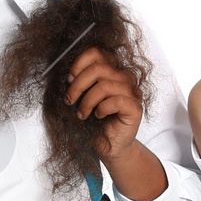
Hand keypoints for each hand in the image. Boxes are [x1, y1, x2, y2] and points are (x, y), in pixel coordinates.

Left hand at [66, 46, 142, 162]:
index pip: (96, 53)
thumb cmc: (96, 124)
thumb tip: (66, 74)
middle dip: (78, 85)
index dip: (79, 63)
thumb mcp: (82, 98)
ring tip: (82, 114)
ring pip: (105, 85)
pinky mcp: (135, 108)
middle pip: (98, 68)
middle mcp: (124, 78)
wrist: (109, 147)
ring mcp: (132, 92)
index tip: (69, 79)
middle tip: (69, 100)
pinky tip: (98, 116)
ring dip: (87, 101)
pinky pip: (116, 101)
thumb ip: (79, 83)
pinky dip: (102, 109)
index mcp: (111, 71)